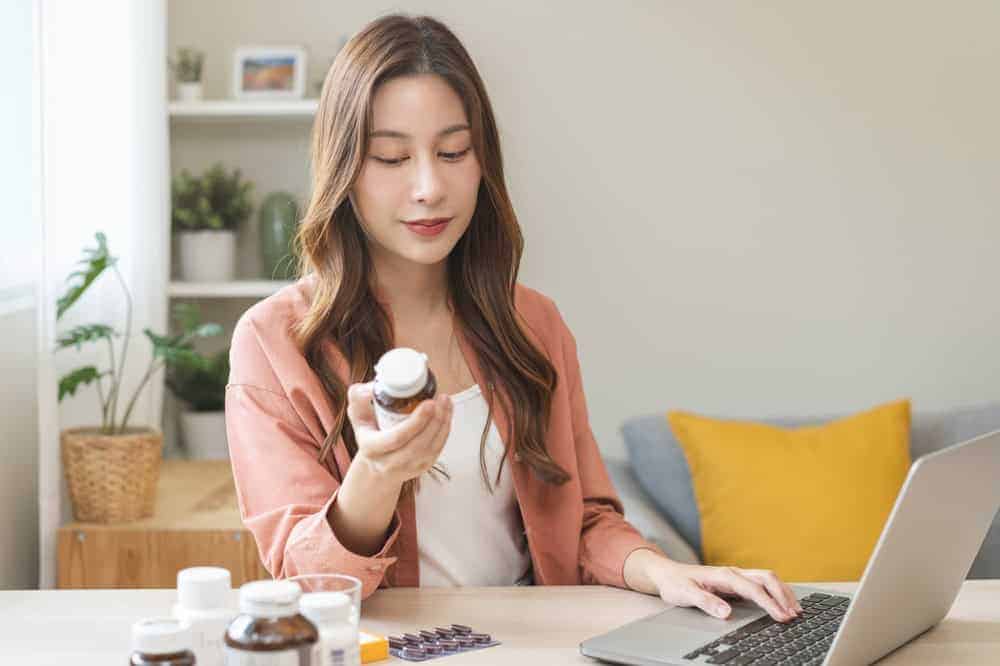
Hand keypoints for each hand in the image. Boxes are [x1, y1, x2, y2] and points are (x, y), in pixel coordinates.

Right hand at [345, 381, 452, 485]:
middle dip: (434, 420)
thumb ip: (358, 396)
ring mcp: (408, 468)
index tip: (428, 403)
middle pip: (418, 444)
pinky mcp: (422, 467)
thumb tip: (371, 387)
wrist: (375, 463)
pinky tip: (447, 414)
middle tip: (440, 399)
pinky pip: (438, 449)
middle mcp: (389, 463)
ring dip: (442, 423)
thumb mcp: (357, 414)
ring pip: (431, 448)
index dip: (416, 422)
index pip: (397, 438)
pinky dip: (445, 430)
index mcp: (372, 448)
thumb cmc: (368, 433)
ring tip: (446, 402)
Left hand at [626, 550, 802, 621]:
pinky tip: (781, 602)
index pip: (753, 588)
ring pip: (766, 578)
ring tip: (796, 609)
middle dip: (783, 595)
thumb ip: (705, 602)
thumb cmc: (675, 583)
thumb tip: (726, 612)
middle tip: (795, 615)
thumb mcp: (685, 594)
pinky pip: (761, 583)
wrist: (667, 574)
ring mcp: (736, 576)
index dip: (769, 603)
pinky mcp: (736, 581)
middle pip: (766, 578)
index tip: (781, 616)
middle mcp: (733, 572)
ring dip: (782, 592)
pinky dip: (776, 591)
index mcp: (723, 575)